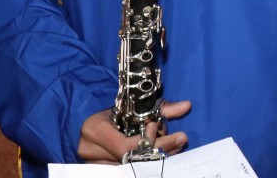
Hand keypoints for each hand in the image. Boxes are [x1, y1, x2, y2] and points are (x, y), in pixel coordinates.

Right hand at [77, 100, 191, 163]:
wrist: (91, 124)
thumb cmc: (113, 113)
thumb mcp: (133, 107)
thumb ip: (160, 108)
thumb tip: (186, 106)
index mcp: (96, 130)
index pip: (126, 146)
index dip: (151, 144)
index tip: (174, 135)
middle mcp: (90, 149)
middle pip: (130, 159)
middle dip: (158, 152)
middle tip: (179, 142)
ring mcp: (92, 164)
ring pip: (128, 168)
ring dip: (153, 160)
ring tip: (172, 150)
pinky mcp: (99, 170)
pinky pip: (125, 170)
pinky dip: (143, 164)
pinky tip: (159, 157)